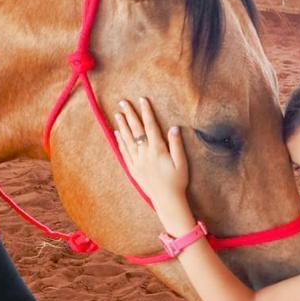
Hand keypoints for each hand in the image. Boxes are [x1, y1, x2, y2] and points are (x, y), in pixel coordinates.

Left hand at [114, 98, 191, 225]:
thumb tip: (174, 127)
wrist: (167, 200)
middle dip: (130, 114)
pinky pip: (125, 152)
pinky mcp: (133, 169)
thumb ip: (176, 144)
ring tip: (118, 114)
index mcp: (158, 150)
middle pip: (136, 130)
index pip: (151, 126)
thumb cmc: (177, 181)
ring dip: (123, 126)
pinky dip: (121, 142)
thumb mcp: (181, 162)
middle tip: (123, 102)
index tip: (142, 100)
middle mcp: (145, 154)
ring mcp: (137, 162)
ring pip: (128, 140)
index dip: (146, 112)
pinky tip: (118, 133)